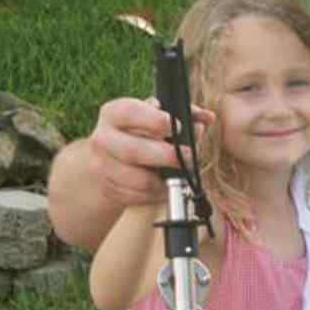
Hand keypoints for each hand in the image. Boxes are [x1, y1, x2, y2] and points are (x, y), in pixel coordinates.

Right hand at [89, 97, 214, 207]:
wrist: (112, 159)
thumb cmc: (143, 132)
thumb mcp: (159, 116)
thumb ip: (185, 114)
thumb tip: (207, 118)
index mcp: (114, 113)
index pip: (131, 113)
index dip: (156, 121)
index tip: (178, 127)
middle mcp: (103, 139)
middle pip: (133, 151)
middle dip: (167, 156)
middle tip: (190, 156)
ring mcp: (102, 166)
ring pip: (139, 180)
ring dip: (165, 181)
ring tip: (180, 175)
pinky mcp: (109, 190)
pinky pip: (138, 197)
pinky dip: (157, 194)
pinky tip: (166, 186)